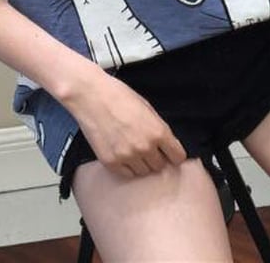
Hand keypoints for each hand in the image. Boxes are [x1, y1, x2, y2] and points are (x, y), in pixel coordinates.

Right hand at [63, 68, 187, 179]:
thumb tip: (166, 143)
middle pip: (160, 166)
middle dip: (157, 158)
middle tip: (148, 148)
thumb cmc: (119, 96)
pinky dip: (127, 167)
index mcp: (158, 131)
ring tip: (133, 149)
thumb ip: (158, 127)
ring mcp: (127, 156)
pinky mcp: (111, 162)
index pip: (178, 157)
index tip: (170, 153)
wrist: (91, 96)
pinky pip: (126, 174)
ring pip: (143, 172)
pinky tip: (122, 153)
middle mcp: (145, 147)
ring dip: (142, 163)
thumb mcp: (147, 107)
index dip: (175, 154)